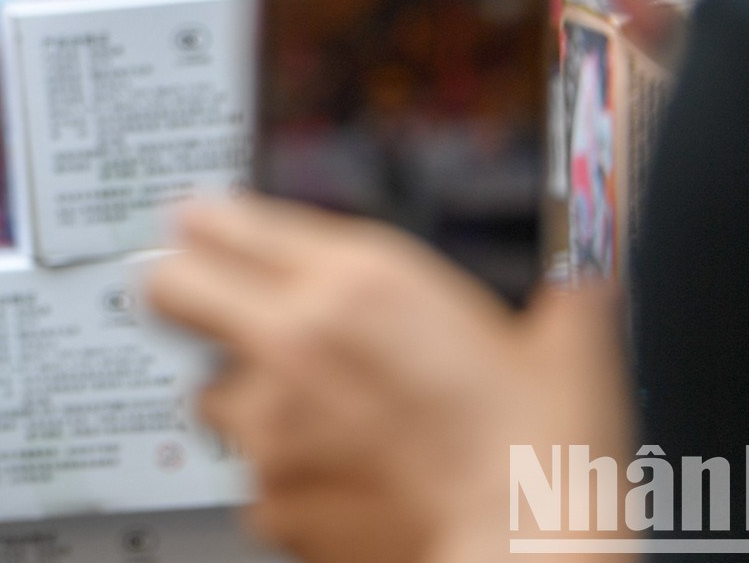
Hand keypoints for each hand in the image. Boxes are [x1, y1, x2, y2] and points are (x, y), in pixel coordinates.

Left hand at [148, 197, 631, 562]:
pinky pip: (252, 472)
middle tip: (210, 303)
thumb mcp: (558, 342)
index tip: (204, 227)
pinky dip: (282, 474)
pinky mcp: (267, 495)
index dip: (207, 222)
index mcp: (358, 278)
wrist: (529, 554)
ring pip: (208, 390)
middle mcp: (295, 340)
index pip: (221, 218)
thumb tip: (580, 279)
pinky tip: (341, 474)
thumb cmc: (547, 456)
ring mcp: (271, 424)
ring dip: (248, 397)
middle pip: (169, 285)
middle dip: (184, 289)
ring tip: (318, 415)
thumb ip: (550, 292)